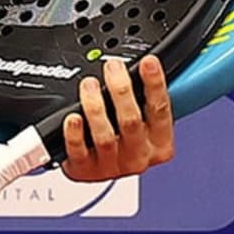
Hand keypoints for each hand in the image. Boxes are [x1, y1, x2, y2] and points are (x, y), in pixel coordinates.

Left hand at [62, 56, 173, 181]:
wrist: (99, 170)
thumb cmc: (124, 140)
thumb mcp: (146, 122)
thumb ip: (146, 98)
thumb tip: (144, 64)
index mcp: (159, 143)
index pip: (160, 110)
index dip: (155, 84)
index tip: (148, 62)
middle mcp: (138, 156)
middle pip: (131, 121)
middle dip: (121, 90)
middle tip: (112, 67)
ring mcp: (111, 166)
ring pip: (104, 136)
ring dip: (95, 107)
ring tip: (89, 85)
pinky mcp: (85, 170)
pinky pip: (79, 151)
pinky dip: (75, 134)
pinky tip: (72, 118)